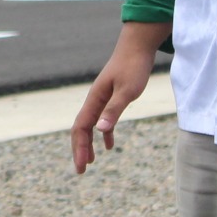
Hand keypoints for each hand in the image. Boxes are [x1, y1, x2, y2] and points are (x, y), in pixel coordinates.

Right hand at [72, 22, 169, 173]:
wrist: (137, 46)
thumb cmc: (134, 67)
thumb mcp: (127, 91)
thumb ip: (113, 110)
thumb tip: (100, 130)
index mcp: (95, 100)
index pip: (81, 128)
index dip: (79, 148)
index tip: (81, 166)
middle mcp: (95, 100)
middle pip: (81, 129)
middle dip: (79, 150)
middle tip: (80, 170)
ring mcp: (102, 99)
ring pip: (90, 125)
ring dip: (88, 144)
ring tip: (90, 162)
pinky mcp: (112, 97)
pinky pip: (103, 119)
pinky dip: (104, 134)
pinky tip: (109, 145)